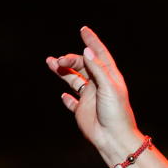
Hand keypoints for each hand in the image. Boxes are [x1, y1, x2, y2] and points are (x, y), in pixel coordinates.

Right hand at [45, 26, 142, 157]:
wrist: (113, 138)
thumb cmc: (116, 112)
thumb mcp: (109, 87)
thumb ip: (98, 69)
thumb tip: (87, 50)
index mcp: (109, 77)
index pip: (99, 55)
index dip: (92, 42)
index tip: (83, 30)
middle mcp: (99, 85)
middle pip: (82, 65)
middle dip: (70, 59)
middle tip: (58, 61)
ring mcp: (90, 97)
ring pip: (74, 79)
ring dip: (63, 71)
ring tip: (50, 62)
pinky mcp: (82, 110)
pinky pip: (72, 102)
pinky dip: (67, 98)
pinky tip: (63, 95)